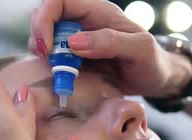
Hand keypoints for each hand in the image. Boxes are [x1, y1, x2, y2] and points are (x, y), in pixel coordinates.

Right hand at [28, 0, 191, 97]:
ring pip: (44, 35)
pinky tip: (60, 76)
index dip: (45, 18)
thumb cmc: (151, 61)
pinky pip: (51, 56)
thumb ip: (110, 42)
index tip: (47, 47)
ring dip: (41, 52)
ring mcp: (76, 40)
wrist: (153, 80)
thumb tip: (74, 42)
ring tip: (54, 69)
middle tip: (46, 59)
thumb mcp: (140, 50)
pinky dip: (48, 65)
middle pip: (45, 15)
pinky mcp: (73, 58)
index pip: (60, 0)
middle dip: (38, 35)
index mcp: (98, 10)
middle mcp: (82, 21)